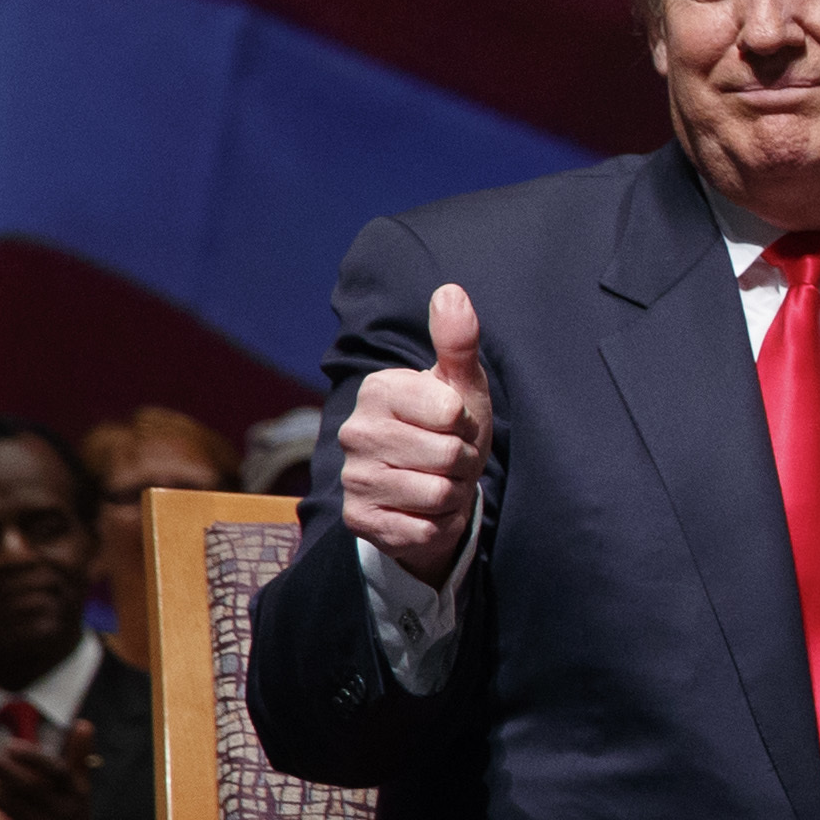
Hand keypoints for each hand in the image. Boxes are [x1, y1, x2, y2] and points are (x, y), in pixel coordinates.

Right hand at [344, 279, 493, 584]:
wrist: (434, 491)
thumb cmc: (450, 430)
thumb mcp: (462, 385)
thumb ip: (458, 342)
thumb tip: (451, 291)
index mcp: (378, 390)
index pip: (450, 411)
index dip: (467, 422)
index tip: (454, 423)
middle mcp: (355, 431)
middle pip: (447, 455)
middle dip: (464, 461)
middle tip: (451, 458)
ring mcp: (353, 478)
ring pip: (436, 493)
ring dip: (452, 494)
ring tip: (439, 482)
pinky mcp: (360, 520)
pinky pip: (422, 529)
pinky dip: (437, 525)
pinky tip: (425, 512)